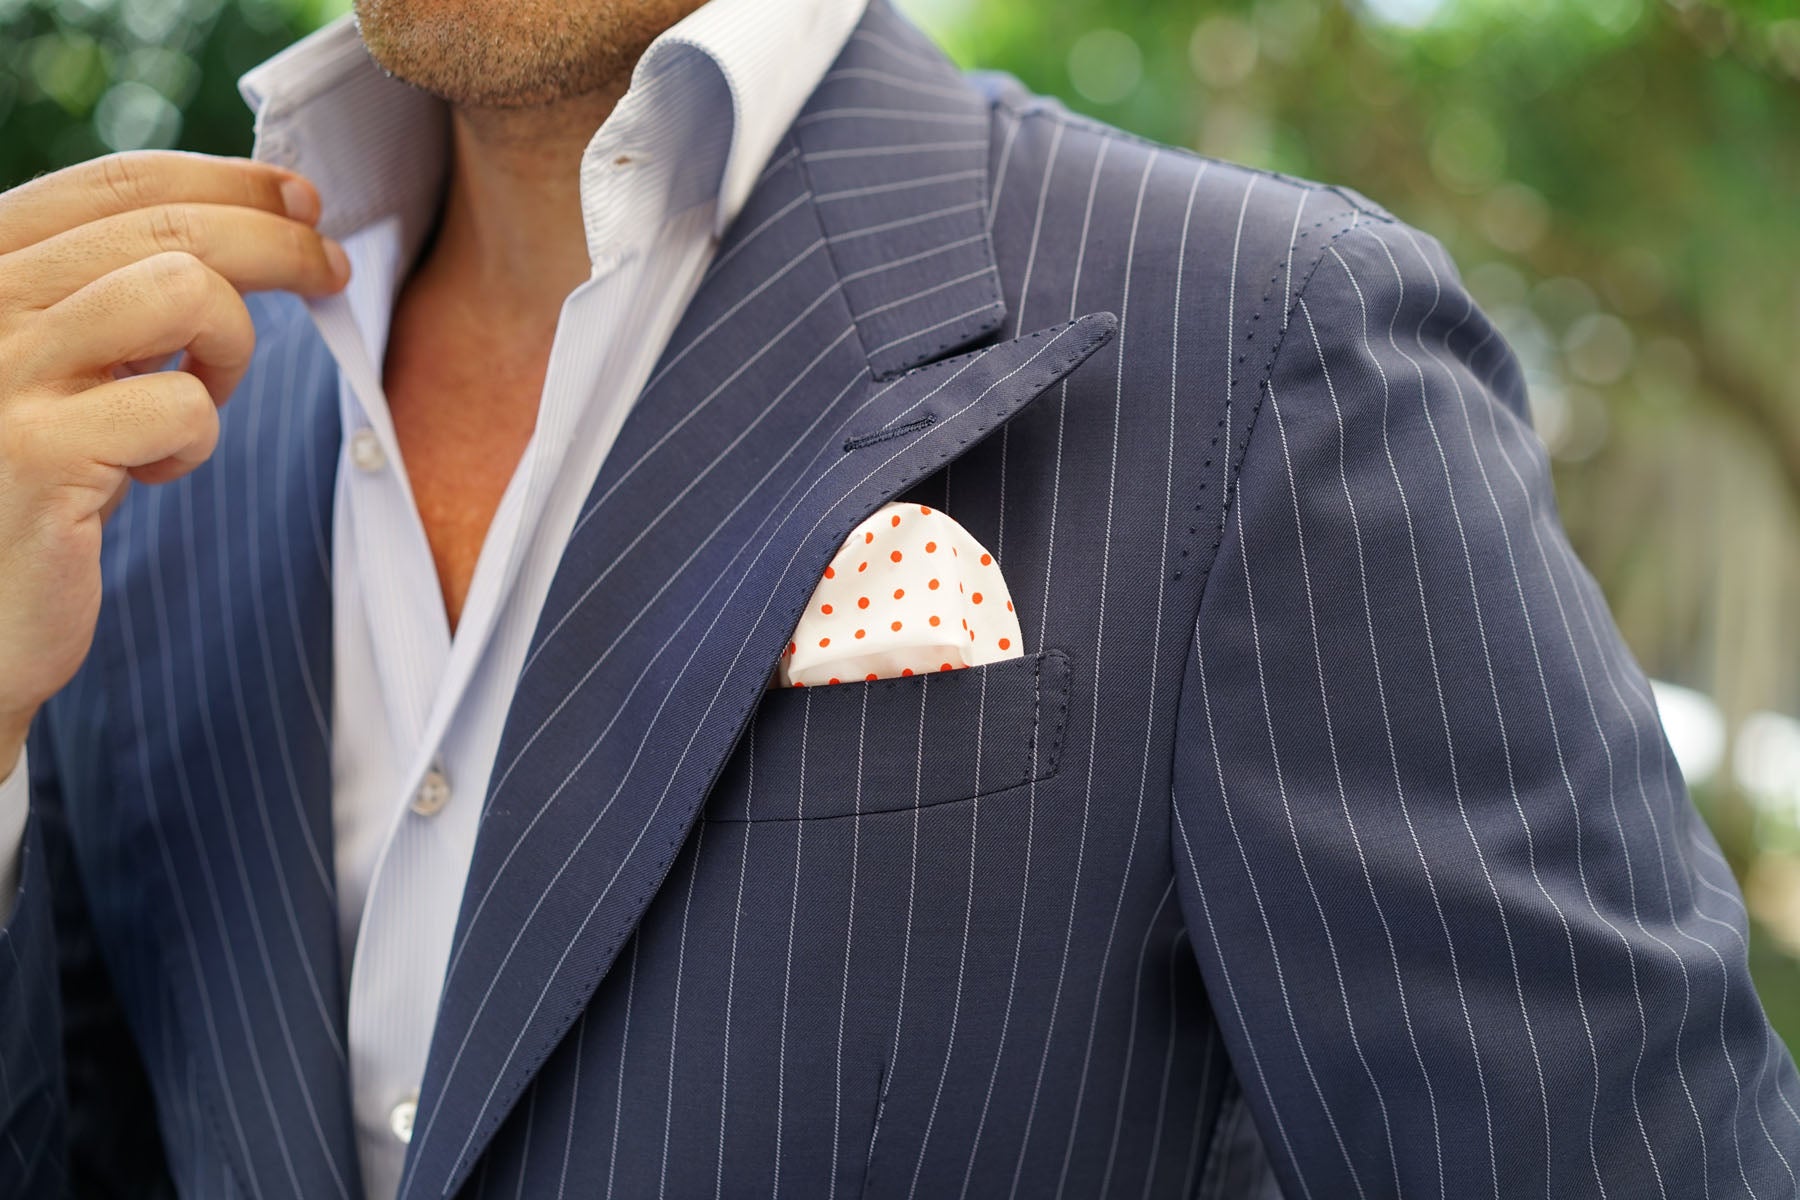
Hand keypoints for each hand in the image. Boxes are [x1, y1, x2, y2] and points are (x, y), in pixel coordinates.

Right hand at [0, 150, 350, 772]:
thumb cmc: (33, 484)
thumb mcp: (67, 364)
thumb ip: (116, 292)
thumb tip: (258, 221)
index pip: (114, 183)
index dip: (226, 181)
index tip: (302, 200)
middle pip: (164, 227)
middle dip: (276, 242)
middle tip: (332, 272)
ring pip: (182, 291)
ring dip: (227, 347)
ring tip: (198, 397)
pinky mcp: (35, 454)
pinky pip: (181, 407)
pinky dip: (195, 440)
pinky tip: (153, 472)